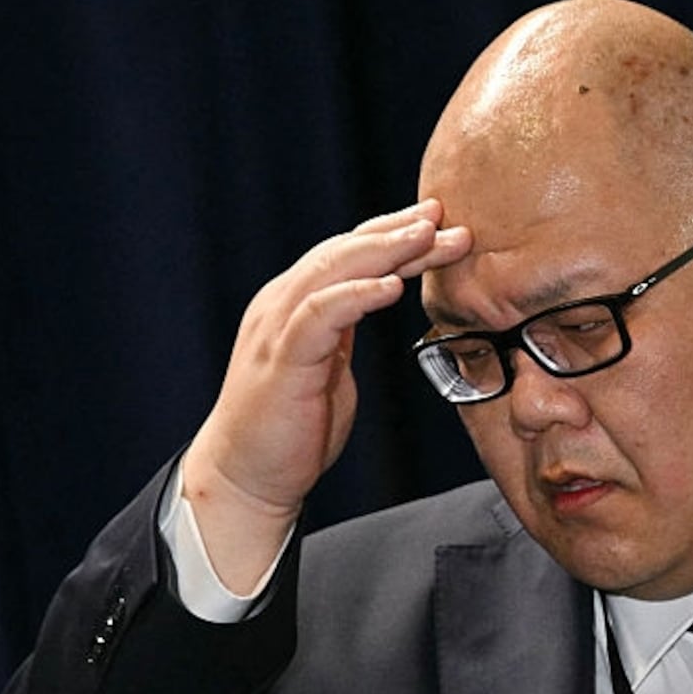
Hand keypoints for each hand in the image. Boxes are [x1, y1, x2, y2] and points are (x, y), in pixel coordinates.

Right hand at [181, 199, 471, 593]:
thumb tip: (379, 301)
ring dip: (385, 251)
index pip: (348, 254)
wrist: (246, 477)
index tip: (437, 220)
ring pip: (333, 270)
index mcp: (295, 304)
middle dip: (398, 231)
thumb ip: (346, 330)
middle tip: (445, 217)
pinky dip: (356, 295)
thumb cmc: (291, 426)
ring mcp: (278, 329)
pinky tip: (392, 286)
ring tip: (428, 237)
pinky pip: (320, 315)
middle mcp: (282, 305)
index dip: (391, 232)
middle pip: (346, 251)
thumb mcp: (328, 365)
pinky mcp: (282, 360)